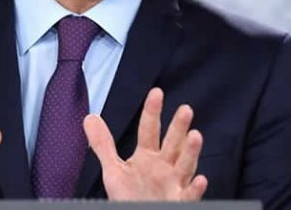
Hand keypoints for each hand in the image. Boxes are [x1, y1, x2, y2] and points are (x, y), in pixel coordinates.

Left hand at [83, 87, 206, 200]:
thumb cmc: (128, 197)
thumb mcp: (113, 170)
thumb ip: (103, 144)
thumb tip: (90, 118)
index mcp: (148, 156)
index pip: (149, 129)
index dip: (152, 111)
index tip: (156, 92)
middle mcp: (164, 167)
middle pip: (172, 143)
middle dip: (178, 127)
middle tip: (185, 109)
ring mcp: (174, 184)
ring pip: (185, 165)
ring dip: (190, 152)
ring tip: (195, 135)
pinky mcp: (179, 201)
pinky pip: (189, 195)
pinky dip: (195, 189)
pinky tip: (200, 180)